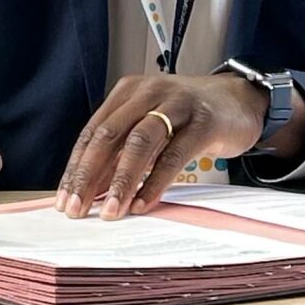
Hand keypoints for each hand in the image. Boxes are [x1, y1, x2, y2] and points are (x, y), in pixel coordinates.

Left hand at [56, 72, 276, 218]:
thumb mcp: (151, 125)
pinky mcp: (204, 121)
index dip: (76, 167)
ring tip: (111, 211)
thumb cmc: (189, 117)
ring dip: (121, 181)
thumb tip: (92, 189)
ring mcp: (177, 104)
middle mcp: (148, 92)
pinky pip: (174, 154)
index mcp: (128, 92)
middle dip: (88, 175)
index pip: (93, 132)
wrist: (241, 100)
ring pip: (139, 142)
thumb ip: (123, 150)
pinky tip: (144, 203)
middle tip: (76, 208)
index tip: (64, 199)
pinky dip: (156, 181)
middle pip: (109, 135)